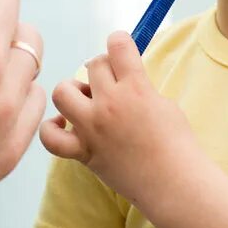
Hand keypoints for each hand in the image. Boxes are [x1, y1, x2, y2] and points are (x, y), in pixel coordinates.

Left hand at [40, 31, 193, 207]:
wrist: (175, 184)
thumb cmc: (177, 144)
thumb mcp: (164, 103)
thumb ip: (139, 86)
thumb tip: (120, 76)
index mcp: (136, 88)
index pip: (117, 45)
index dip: (119, 43)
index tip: (122, 51)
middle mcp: (110, 104)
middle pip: (92, 65)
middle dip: (103, 70)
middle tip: (114, 84)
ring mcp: (93, 129)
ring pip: (62, 91)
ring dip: (73, 91)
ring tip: (87, 102)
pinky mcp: (83, 152)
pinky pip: (51, 138)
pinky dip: (52, 129)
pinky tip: (65, 125)